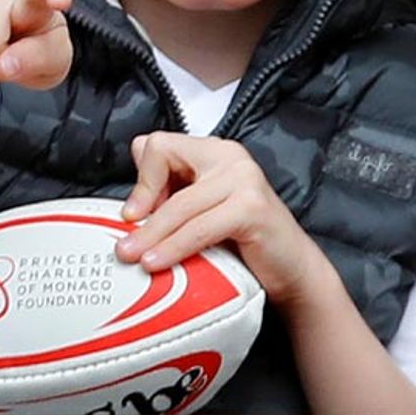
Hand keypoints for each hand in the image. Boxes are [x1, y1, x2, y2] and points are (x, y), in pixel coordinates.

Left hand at [117, 133, 330, 303]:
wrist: (292, 269)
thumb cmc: (245, 242)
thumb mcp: (203, 211)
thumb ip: (174, 191)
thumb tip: (132, 171)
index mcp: (215, 151)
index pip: (159, 145)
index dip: (141, 179)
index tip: (133, 214)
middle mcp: (231, 156)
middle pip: (164, 162)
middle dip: (140, 208)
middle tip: (123, 246)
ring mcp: (245, 179)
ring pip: (179, 203)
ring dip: (151, 234)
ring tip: (134, 258)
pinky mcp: (252, 207)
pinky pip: (199, 228)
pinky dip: (174, 247)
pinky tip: (158, 262)